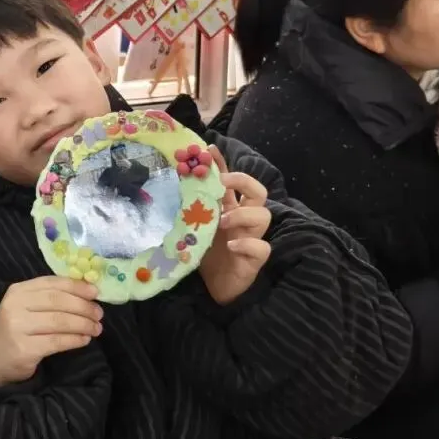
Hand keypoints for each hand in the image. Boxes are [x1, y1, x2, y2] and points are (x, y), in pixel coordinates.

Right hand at [0, 276, 103, 387]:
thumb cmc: (19, 331)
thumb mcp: (28, 308)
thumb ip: (51, 297)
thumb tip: (88, 291)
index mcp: (18, 290)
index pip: (52, 283)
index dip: (76, 286)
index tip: (95, 292)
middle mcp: (14, 305)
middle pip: (58, 301)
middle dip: (83, 307)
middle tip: (99, 314)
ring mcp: (17, 327)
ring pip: (59, 321)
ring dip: (83, 324)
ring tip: (96, 329)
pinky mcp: (23, 348)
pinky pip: (57, 341)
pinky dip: (75, 340)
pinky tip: (84, 340)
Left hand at [198, 145, 271, 305]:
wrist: (214, 288)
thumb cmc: (206, 255)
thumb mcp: (195, 227)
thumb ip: (190, 208)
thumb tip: (173, 182)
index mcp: (229, 209)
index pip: (232, 181)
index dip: (224, 164)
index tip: (210, 149)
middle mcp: (243, 220)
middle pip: (259, 191)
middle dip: (243, 181)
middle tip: (223, 184)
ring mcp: (252, 238)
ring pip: (264, 216)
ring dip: (242, 214)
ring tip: (221, 222)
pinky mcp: (255, 261)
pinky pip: (262, 248)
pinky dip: (247, 244)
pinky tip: (230, 247)